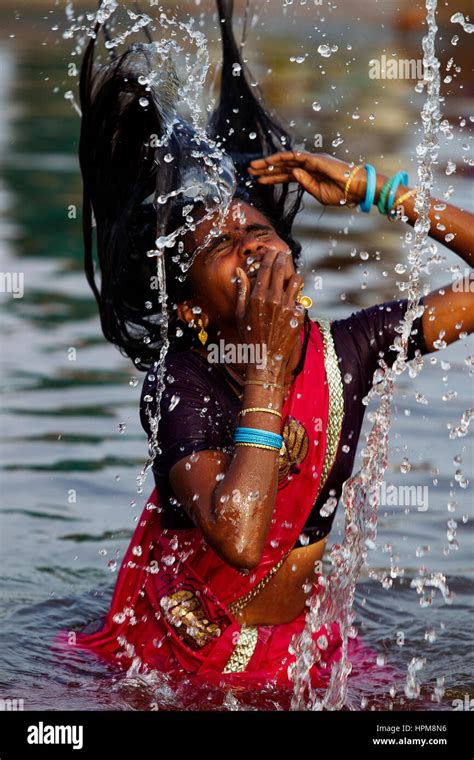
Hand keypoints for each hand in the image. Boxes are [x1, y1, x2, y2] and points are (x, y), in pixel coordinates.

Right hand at [235, 250, 303, 380]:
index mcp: (257, 297)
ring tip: (291, 274)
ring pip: (295, 281)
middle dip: (282, 259)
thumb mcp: (240, 314)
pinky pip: (299, 299)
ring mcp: (287, 307)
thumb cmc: (249, 337)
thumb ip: (241, 290)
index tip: (272, 251)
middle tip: (283, 254)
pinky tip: (293, 297)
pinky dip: (296, 296)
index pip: (266, 269)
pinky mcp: (298, 315)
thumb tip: (239, 271)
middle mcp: (273, 299)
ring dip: (293, 276)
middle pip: (280, 270)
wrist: (265, 358)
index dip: (269, 257)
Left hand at [248, 151, 366, 206]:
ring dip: (269, 162)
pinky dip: (283, 157)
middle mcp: (307, 166)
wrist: (356, 189)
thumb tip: (293, 174)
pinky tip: (271, 160)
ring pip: (285, 160)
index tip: (258, 180)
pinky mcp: (315, 159)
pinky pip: (296, 156)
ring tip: (254, 166)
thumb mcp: (318, 195)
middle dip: (265, 168)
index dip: (271, 177)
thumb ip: (305, 185)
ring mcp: (311, 161)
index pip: (285, 176)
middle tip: (249, 169)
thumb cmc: (341, 193)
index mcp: (308, 176)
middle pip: (282, 166)